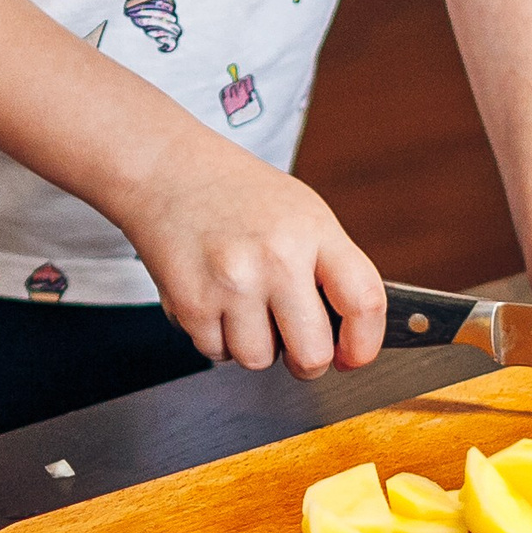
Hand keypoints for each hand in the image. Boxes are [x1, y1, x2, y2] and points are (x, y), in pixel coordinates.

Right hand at [118, 125, 385, 376]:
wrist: (166, 170)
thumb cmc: (239, 195)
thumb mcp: (303, 214)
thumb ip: (330, 270)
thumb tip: (347, 337)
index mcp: (314, 231)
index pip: (363, 302)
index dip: (365, 343)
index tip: (353, 356)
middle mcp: (277, 258)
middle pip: (312, 354)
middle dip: (306, 361)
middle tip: (295, 344)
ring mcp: (232, 283)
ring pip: (259, 361)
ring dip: (254, 345)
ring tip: (243, 304)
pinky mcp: (191, 303)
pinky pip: (216, 352)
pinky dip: (216, 337)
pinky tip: (213, 298)